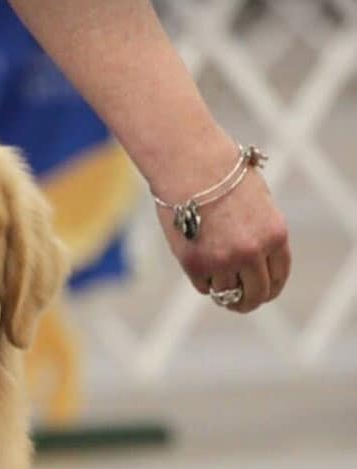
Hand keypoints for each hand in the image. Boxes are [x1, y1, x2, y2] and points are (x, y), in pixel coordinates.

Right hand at [155, 151, 290, 313]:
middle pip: (256, 294)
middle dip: (249, 302)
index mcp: (275, 235)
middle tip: (240, 304)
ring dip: (223, 293)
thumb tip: (254, 264)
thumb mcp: (258, 204)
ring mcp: (222, 260)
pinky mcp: (195, 264)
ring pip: (227, 294)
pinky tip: (199, 267)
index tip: (263, 293)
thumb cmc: (222, 177)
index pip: (279, 276)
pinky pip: (203, 286)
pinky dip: (203, 281)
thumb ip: (261, 234)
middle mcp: (252, 252)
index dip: (271, 289)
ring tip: (217, 288)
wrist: (190, 165)